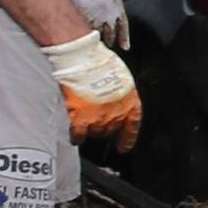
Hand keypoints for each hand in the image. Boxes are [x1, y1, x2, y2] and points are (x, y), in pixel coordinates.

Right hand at [43, 27, 142, 149]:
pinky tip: (75, 136)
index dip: (127, 139)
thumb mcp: (120, 77)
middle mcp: (116, 115)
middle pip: (110, 131)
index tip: (123, 147)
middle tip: (96, 122)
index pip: (132, 127)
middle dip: (105, 128)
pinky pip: (78, 136)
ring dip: (90, 130)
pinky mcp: (80, 121)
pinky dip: (76, 137)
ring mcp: (98, 119)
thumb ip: (118, 93)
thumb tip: (113, 98)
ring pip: (95, 134)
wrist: (82, 60)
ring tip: (84, 121)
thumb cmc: (99, 62)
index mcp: (129, 103)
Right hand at [58, 0, 129, 50]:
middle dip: (109, 40)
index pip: (123, 25)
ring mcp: (94, 16)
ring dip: (95, 40)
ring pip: (97, 35)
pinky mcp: (81, 18)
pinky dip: (84, 35)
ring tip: (93, 45)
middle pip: (110, 33)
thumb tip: (111, 11)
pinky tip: (82, 39)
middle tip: (107, 46)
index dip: (124, 37)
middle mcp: (108, 12)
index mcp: (116, 4)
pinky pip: (85, 31)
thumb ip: (112, 1)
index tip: (125, 46)